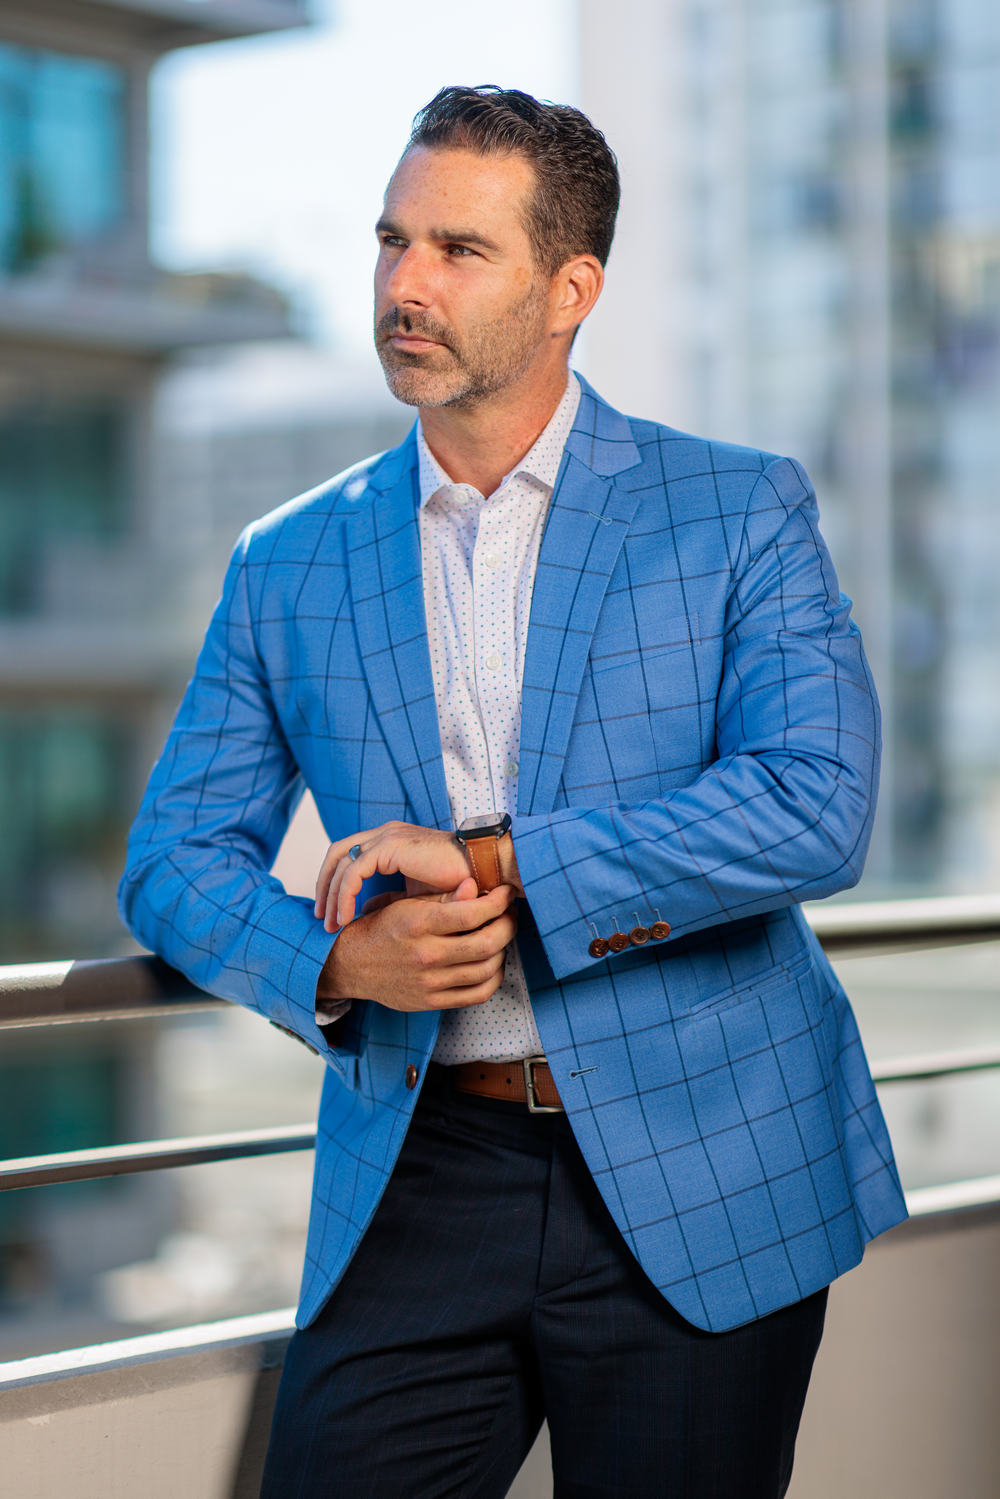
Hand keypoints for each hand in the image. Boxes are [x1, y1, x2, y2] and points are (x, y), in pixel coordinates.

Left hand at [315, 821, 472, 929]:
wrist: (484, 870)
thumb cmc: (458, 884)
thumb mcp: (416, 895)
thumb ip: (391, 898)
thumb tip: (366, 910)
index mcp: (391, 840)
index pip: (349, 855)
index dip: (334, 883)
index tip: (331, 912)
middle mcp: (386, 833)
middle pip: (337, 854)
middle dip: (324, 887)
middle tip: (321, 919)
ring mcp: (387, 836)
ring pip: (340, 863)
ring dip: (331, 895)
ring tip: (330, 924)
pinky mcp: (391, 846)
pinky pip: (353, 871)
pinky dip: (344, 895)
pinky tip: (346, 917)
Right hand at [317, 884, 516, 1012]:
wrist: (350, 964)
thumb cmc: (381, 928)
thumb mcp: (406, 904)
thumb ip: (443, 897)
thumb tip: (475, 885)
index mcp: (419, 923)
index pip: (474, 913)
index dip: (499, 902)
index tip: (506, 893)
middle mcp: (426, 954)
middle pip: (487, 943)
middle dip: (508, 925)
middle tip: (510, 915)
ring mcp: (429, 981)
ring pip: (487, 969)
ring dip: (503, 951)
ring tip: (500, 937)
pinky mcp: (431, 1001)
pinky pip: (477, 995)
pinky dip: (493, 978)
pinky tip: (491, 963)